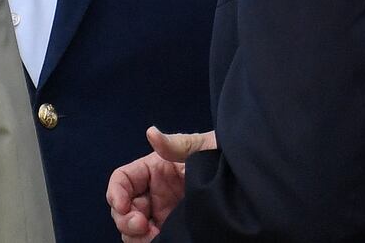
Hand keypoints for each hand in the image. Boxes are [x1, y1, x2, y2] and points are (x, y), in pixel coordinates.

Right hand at [106, 127, 216, 241]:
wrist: (248, 183)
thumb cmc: (224, 157)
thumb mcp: (203, 148)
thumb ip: (176, 145)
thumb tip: (151, 133)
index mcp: (154, 169)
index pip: (122, 180)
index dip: (116, 192)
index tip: (122, 205)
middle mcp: (154, 193)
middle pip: (122, 209)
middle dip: (125, 219)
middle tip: (141, 226)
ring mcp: (163, 214)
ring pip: (133, 229)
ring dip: (135, 235)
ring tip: (152, 236)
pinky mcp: (174, 230)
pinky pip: (151, 240)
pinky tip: (160, 241)